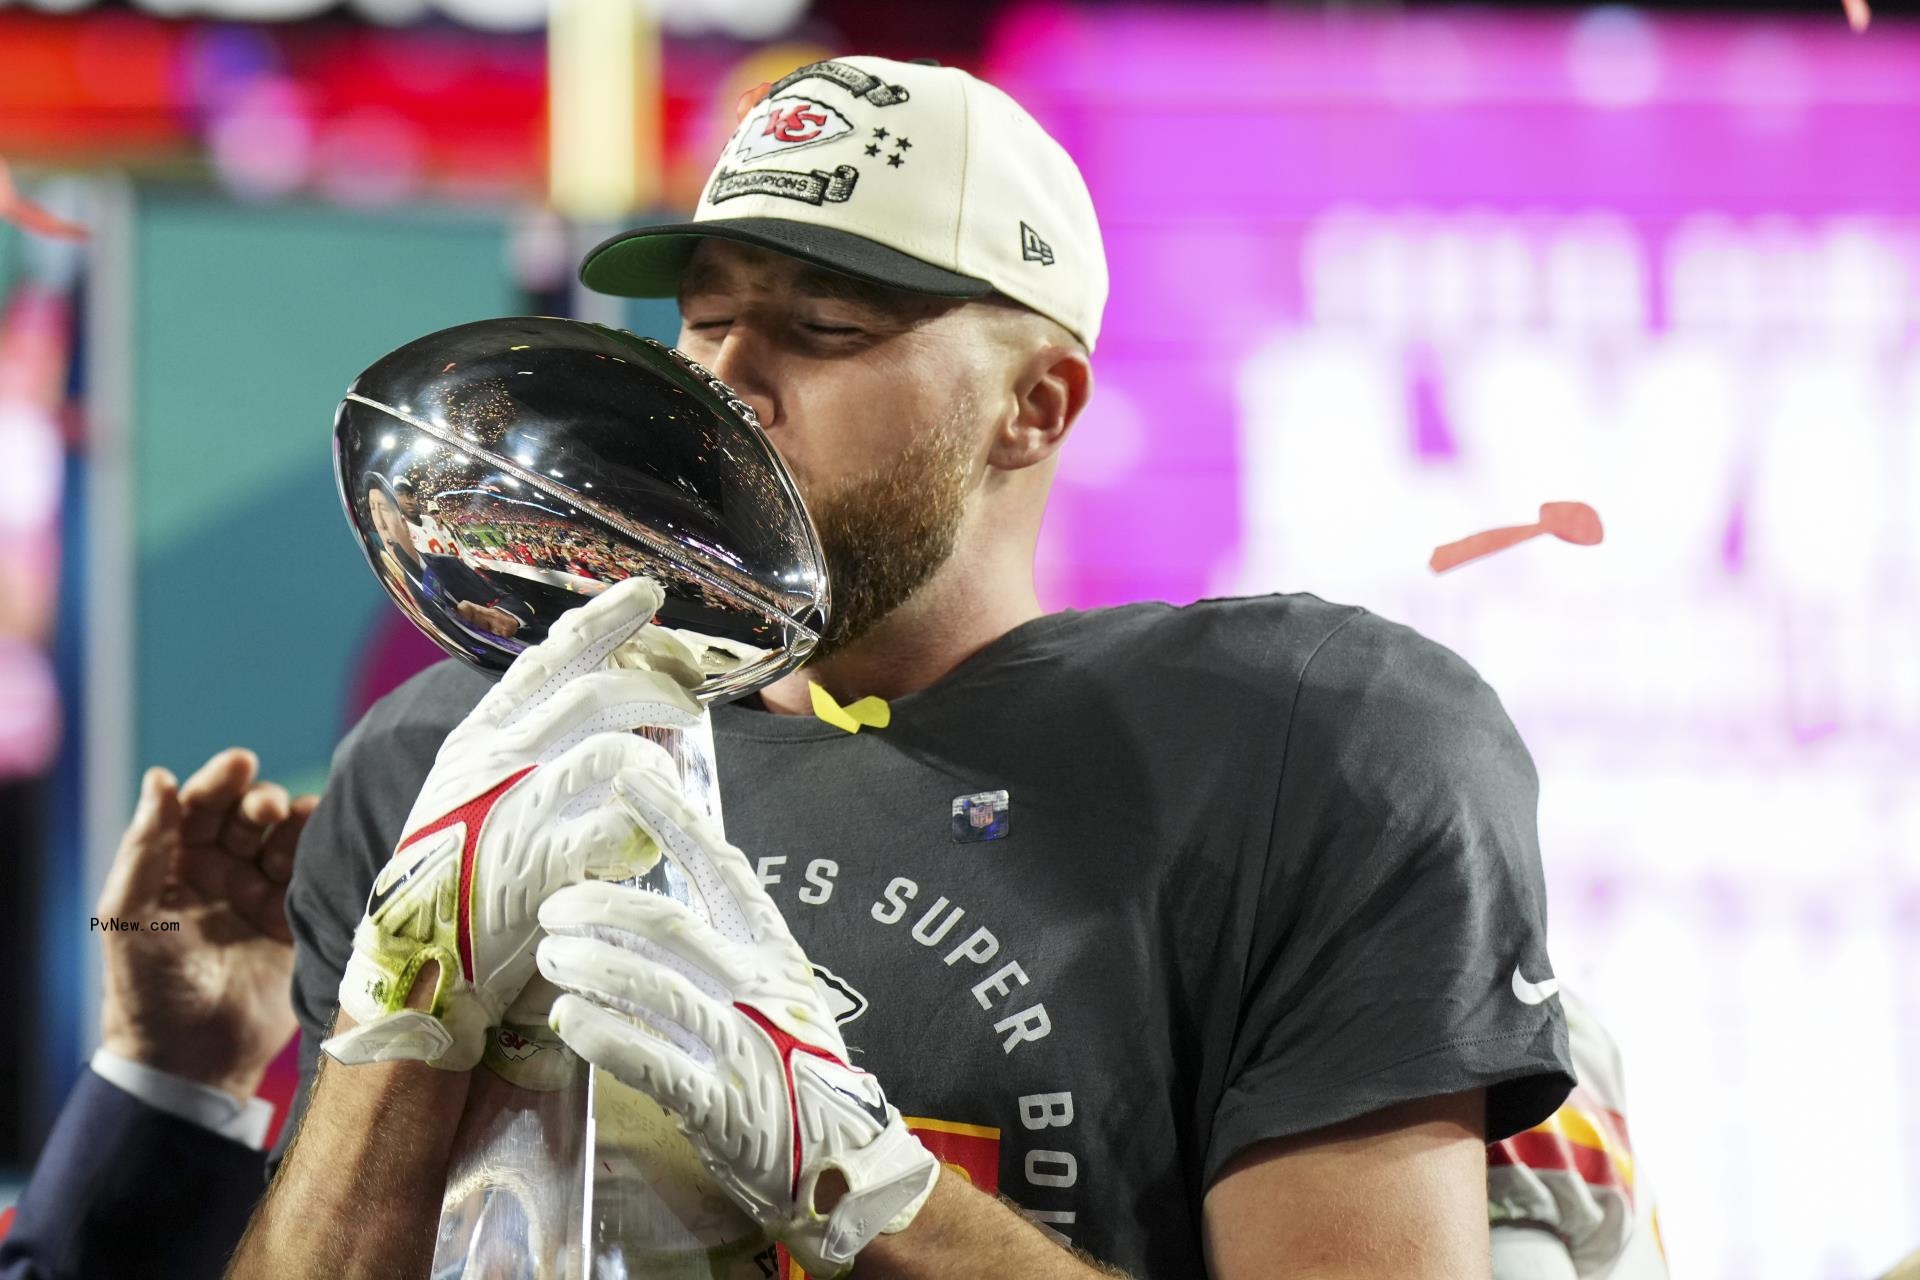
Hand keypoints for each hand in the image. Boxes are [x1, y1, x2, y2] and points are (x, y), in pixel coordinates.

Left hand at [96, 748, 316, 1101]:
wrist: (192, 1058)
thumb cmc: (146, 986)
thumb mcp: (128, 913)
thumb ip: (145, 845)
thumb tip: (160, 777)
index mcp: (175, 866)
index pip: (199, 807)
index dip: (218, 780)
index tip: (241, 761)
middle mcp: (221, 873)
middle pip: (248, 816)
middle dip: (259, 801)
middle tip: (267, 809)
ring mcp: (261, 895)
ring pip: (286, 838)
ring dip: (294, 823)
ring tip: (296, 823)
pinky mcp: (297, 920)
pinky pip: (315, 873)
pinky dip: (324, 850)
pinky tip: (328, 840)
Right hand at [326, 576, 709, 1070]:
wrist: (417, 971)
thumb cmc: (458, 878)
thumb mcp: (472, 790)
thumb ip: (524, 743)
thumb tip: (600, 696)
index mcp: (479, 738)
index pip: (547, 657)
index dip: (601, 620)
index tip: (647, 592)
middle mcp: (494, 764)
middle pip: (596, 695)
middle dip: (657, 689)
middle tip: (691, 701)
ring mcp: (514, 813)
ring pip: (613, 754)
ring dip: (658, 761)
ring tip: (671, 778)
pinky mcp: (537, 869)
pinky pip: (614, 830)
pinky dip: (643, 830)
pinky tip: (648, 841)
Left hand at [535, 774, 939, 1278]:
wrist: (844, 1162)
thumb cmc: (794, 1067)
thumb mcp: (775, 994)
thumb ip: (721, 952)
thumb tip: (642, 906)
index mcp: (773, 952)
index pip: (723, 868)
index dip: (675, 818)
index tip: (630, 773)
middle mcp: (760, 989)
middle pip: (669, 926)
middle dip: (601, 907)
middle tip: (553, 904)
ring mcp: (743, 1045)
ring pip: (653, 989)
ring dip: (590, 967)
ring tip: (551, 956)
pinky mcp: (721, 1105)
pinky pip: (653, 1061)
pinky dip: (605, 1036)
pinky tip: (570, 1021)